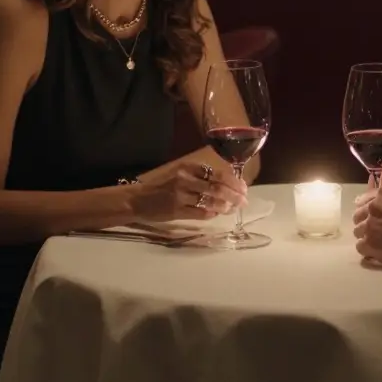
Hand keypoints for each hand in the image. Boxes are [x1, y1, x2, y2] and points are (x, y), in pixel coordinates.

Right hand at [129, 148, 247, 221]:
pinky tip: (218, 214)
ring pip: (211, 201)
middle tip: (244, 200)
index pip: (217, 173)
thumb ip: (199, 176)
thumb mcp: (179, 173)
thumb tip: (225, 182)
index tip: (243, 187)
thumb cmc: (160, 186)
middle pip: (217, 187)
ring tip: (234, 208)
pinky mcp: (177, 211)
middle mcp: (186, 180)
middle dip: (234, 195)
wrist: (136, 199)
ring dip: (226, 206)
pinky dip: (212, 214)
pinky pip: (201, 213)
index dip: (234, 181)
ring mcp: (181, 196)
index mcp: (187, 167)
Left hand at [352, 181, 381, 269]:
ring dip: (366, 234)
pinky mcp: (369, 243)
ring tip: (377, 240)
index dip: (373, 209)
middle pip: (359, 214)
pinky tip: (376, 250)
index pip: (368, 199)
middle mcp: (372, 206)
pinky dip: (367, 248)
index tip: (379, 215)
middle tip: (378, 228)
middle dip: (367, 220)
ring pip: (358, 230)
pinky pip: (359, 246)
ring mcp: (369, 226)